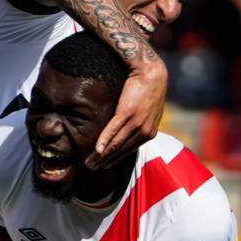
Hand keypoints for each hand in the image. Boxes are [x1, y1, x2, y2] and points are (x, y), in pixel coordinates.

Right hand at [88, 54, 165, 168]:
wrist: (151, 72)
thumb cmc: (148, 89)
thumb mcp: (148, 111)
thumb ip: (140, 124)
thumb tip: (129, 131)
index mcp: (150, 132)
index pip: (129, 150)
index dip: (115, 159)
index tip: (103, 166)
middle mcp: (144, 130)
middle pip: (121, 150)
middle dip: (105, 161)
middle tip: (92, 168)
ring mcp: (136, 122)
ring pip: (116, 143)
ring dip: (101, 155)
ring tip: (90, 162)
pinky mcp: (127, 112)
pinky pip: (113, 130)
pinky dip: (104, 141)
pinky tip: (96, 150)